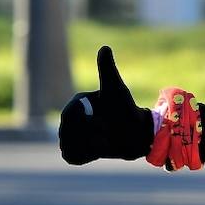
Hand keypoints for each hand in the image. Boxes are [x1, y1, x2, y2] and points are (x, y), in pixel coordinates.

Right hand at [58, 46, 152, 164]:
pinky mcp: (77, 151)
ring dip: (88, 146)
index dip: (86, 122)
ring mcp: (72, 134)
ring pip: (69, 145)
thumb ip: (107, 70)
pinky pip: (71, 157)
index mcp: (78, 102)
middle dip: (89, 135)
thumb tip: (105, 47)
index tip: (103, 123)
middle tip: (106, 133)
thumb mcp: (116, 89)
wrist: (137, 132)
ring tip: (104, 141)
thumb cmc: (126, 109)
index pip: (69, 115)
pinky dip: (85, 156)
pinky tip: (99, 151)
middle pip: (67, 133)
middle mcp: (71, 118)